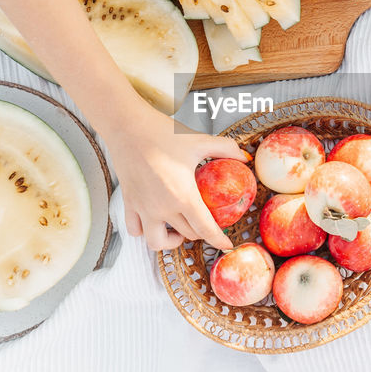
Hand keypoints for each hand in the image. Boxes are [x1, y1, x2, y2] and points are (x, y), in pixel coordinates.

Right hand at [101, 97, 246, 251]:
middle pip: (187, 234)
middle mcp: (161, 208)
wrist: (127, 126)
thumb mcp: (199, 140)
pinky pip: (135, 229)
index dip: (218, 241)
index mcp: (182, 196)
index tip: (226, 245)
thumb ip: (225, 149)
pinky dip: (145, 232)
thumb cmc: (162, 133)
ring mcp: (142, 208)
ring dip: (171, 241)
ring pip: (157, 242)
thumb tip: (244, 158)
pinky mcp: (128, 203)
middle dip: (201, 234)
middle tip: (208, 224)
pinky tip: (154, 222)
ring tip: (179, 230)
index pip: (205, 229)